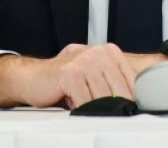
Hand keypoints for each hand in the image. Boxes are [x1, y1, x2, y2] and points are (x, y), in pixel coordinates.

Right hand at [0, 43, 147, 108]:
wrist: (33, 77)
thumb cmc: (64, 79)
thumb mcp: (93, 76)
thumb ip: (112, 82)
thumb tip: (133, 101)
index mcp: (107, 51)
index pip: (131, 78)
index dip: (133, 98)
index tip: (133, 110)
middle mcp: (98, 52)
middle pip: (119, 89)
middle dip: (116, 107)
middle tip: (112, 116)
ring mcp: (84, 60)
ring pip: (103, 96)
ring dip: (97, 109)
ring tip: (88, 108)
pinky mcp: (70, 73)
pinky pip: (85, 100)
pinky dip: (83, 109)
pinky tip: (75, 106)